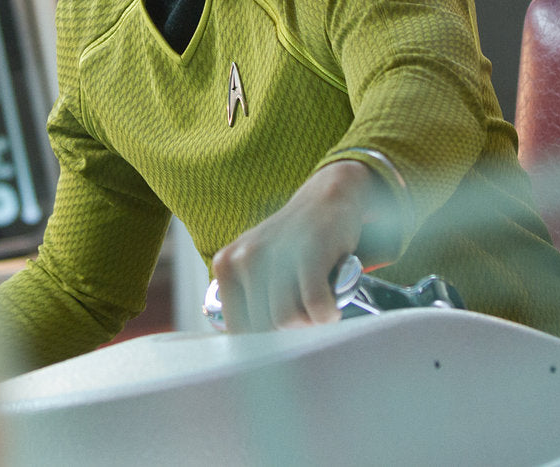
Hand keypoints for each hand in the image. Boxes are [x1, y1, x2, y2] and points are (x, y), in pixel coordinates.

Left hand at [209, 160, 391, 333]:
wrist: (327, 198)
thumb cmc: (295, 244)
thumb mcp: (259, 267)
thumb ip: (250, 304)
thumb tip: (252, 360)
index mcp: (226, 265)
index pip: (238, 329)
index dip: (265, 344)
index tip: (284, 341)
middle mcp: (243, 258)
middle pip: (265, 328)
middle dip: (292, 328)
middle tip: (307, 307)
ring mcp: (275, 254)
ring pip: (289, 321)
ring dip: (311, 320)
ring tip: (318, 296)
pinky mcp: (308, 254)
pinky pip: (316, 308)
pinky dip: (329, 313)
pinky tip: (333, 300)